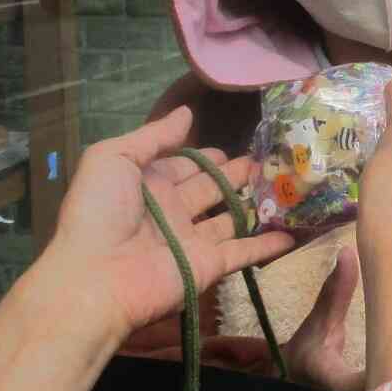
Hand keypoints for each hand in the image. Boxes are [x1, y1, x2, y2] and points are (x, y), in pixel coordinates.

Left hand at [48, 107, 294, 342]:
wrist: (96, 278)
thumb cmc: (99, 211)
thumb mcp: (113, 158)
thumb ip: (153, 136)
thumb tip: (187, 112)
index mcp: (149, 183)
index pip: (186, 165)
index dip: (209, 156)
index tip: (238, 144)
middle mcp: (174, 210)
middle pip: (212, 188)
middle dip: (237, 175)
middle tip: (271, 160)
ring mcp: (193, 240)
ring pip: (231, 218)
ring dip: (256, 204)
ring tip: (289, 186)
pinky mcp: (209, 266)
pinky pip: (244, 252)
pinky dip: (269, 245)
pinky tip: (294, 233)